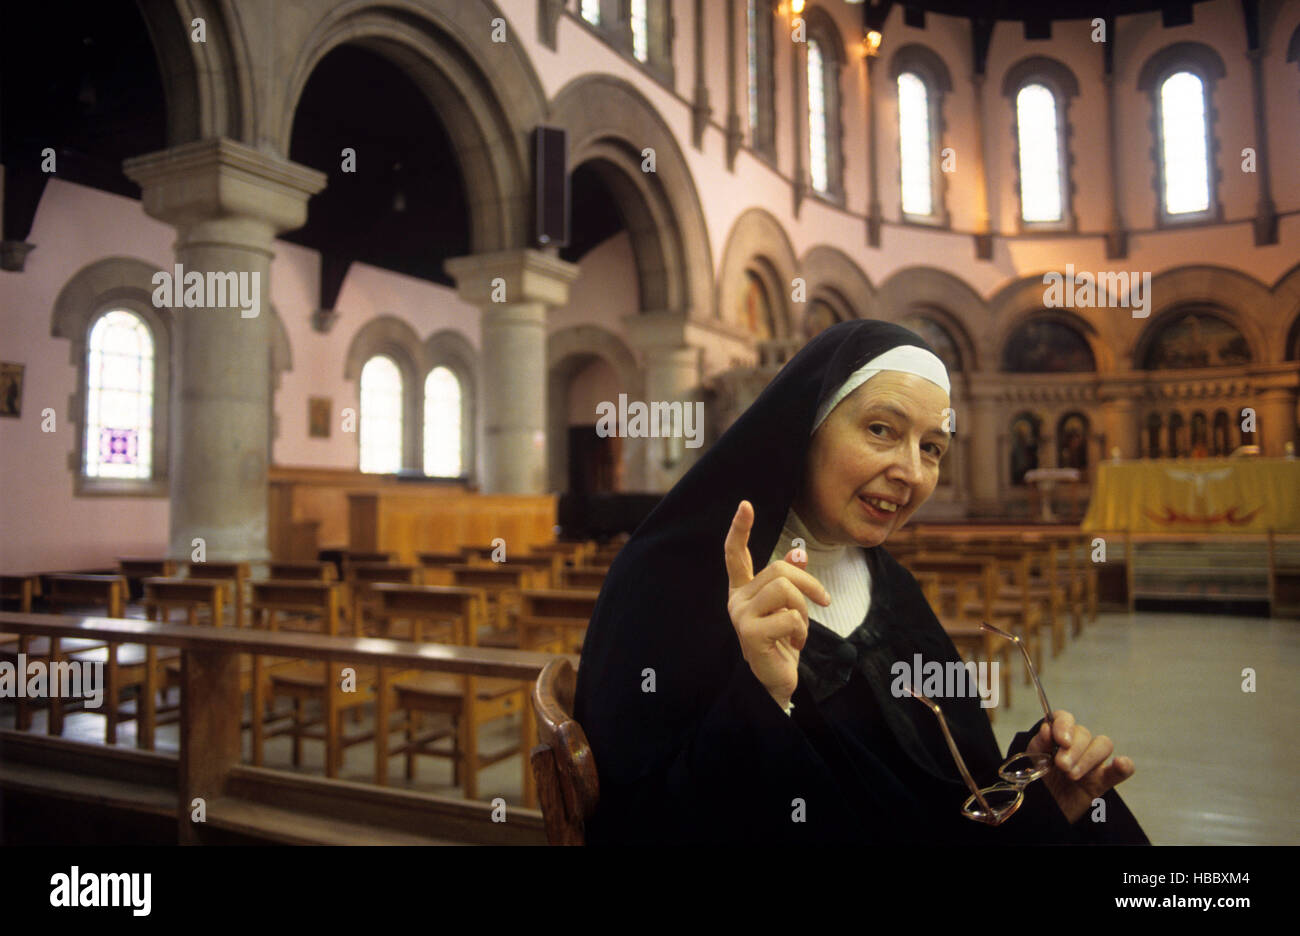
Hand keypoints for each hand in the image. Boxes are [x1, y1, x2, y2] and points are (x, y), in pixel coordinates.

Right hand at [724, 500, 830, 710]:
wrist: (776, 681)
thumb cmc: (782, 642)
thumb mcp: (789, 608)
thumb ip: (790, 580)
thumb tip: (797, 554)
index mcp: (743, 590)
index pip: (735, 554)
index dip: (740, 529)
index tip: (745, 505)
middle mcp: (736, 599)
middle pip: (779, 570)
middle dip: (809, 585)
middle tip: (822, 603)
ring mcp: (740, 616)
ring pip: (785, 589)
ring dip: (804, 611)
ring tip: (799, 630)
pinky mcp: (750, 633)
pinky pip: (790, 617)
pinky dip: (802, 630)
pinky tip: (794, 643)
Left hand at [1028, 710, 1135, 823]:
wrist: (1045, 806)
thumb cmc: (1038, 778)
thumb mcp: (1033, 758)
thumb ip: (1040, 743)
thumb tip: (1047, 727)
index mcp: (1057, 735)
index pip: (1065, 718)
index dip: (1064, 725)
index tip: (1061, 741)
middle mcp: (1077, 744)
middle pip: (1084, 733)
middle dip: (1072, 750)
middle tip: (1061, 766)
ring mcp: (1092, 761)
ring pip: (1103, 745)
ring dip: (1088, 759)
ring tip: (1072, 776)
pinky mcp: (1103, 779)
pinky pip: (1120, 769)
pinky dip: (1124, 765)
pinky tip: (1121, 764)